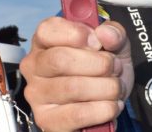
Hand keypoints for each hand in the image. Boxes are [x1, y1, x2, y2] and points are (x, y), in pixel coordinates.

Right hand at [20, 17, 133, 131]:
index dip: (77, 34)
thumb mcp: (114, 42)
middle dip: (99, 63)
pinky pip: (78, 115)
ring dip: (106, 87)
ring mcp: (37, 95)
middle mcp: (34, 67)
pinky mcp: (48, 121)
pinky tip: (112, 105)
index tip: (98, 43)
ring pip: (73, 88)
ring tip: (116, 87)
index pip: (48, 30)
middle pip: (60, 60)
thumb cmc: (104, 65)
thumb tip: (105, 34)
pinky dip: (103, 109)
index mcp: (45, 40)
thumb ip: (113, 32)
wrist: (110, 97)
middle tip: (115, 67)